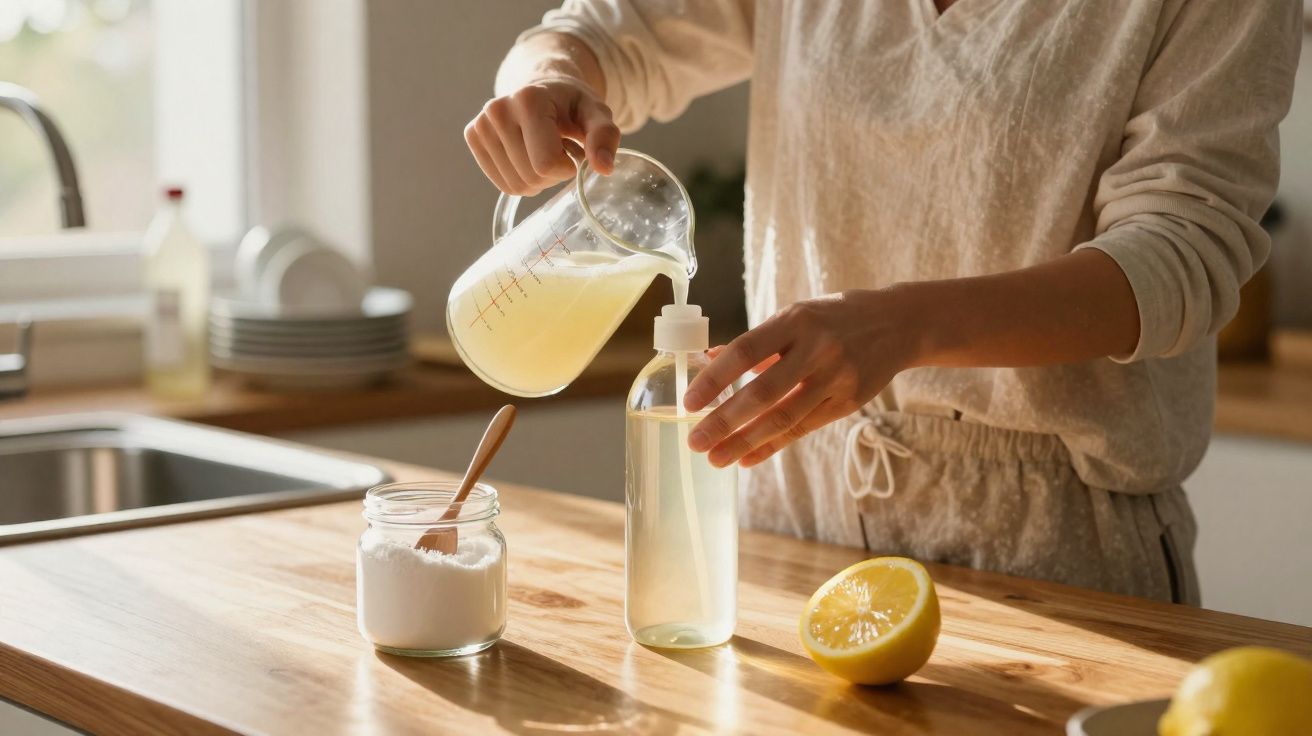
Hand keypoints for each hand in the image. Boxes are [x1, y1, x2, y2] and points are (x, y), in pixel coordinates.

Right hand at [464, 78, 620, 195]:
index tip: (572, 151)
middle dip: (553, 175)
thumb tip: (604, 167)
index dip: (566, 168)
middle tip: (559, 151)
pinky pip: (503, 184)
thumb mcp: (597, 114)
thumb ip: (605, 136)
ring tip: (542, 151)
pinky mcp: (473, 136)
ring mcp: (481, 123)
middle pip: (531, 177)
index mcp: (529, 100)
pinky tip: (527, 156)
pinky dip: (521, 180)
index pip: (546, 164)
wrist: (544, 90)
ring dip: (538, 180)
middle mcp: (498, 109)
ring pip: (516, 186)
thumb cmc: (572, 105)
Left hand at [682, 289, 922, 467]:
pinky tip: (748, 458)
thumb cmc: (834, 318)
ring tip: (716, 458)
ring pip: (784, 417)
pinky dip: (773, 445)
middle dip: (724, 421)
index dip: (714, 379)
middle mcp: (817, 349)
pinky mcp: (850, 401)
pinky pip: (804, 429)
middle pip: (762, 392)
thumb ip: (757, 342)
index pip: (745, 352)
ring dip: (745, 442)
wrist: (898, 324)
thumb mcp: (796, 316)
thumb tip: (709, 360)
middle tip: (695, 441)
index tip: (689, 401)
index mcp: (795, 321)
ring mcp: (836, 377)